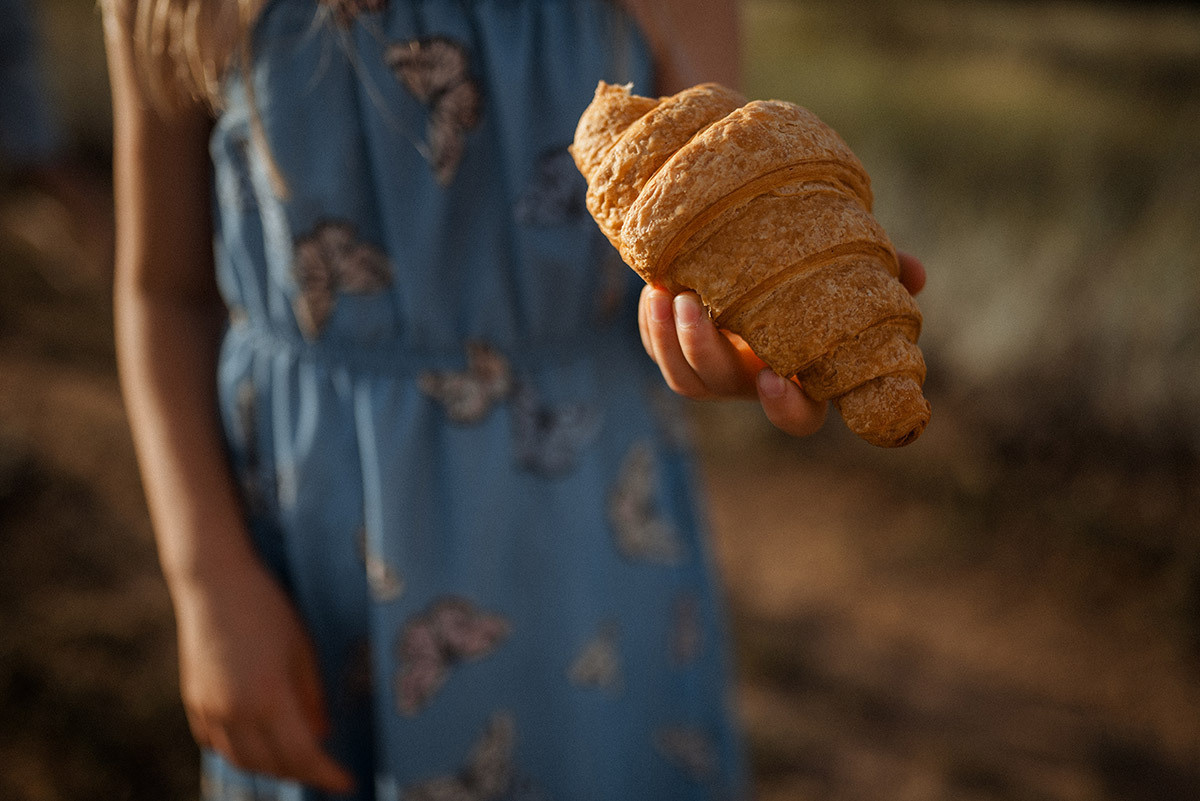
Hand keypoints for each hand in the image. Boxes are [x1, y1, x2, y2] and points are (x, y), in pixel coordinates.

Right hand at [172, 559, 354, 793]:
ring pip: (241, 760)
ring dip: (271, 767)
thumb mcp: (302, 650)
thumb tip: (322, 735)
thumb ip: (312, 698)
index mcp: (268, 697)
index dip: (327, 774)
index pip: (302, 754)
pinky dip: (242, 753)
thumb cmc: (268, 608)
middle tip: (326, 770)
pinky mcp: (193, 702)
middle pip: (271, 765)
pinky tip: (260, 744)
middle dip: (302, 773)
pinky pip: (218, 744)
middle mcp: (234, 711)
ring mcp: (208, 709)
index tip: (347, 783)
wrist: (214, 582)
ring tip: (297, 760)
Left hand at [638, 251, 926, 436]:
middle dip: (704, 351)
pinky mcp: (680, 351)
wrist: (756, 252)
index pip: (799, 418)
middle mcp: (755, 381)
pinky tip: (654, 289)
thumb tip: (915, 274)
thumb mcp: (844, 268)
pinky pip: (661, 352)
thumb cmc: (810, 271)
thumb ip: (880, 274)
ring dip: (671, 340)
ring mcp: (716, 371)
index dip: (787, 408)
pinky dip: (652, 326)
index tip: (776, 377)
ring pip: (686, 379)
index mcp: (799, 376)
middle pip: (724, 387)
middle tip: (694, 305)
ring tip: (666, 293)